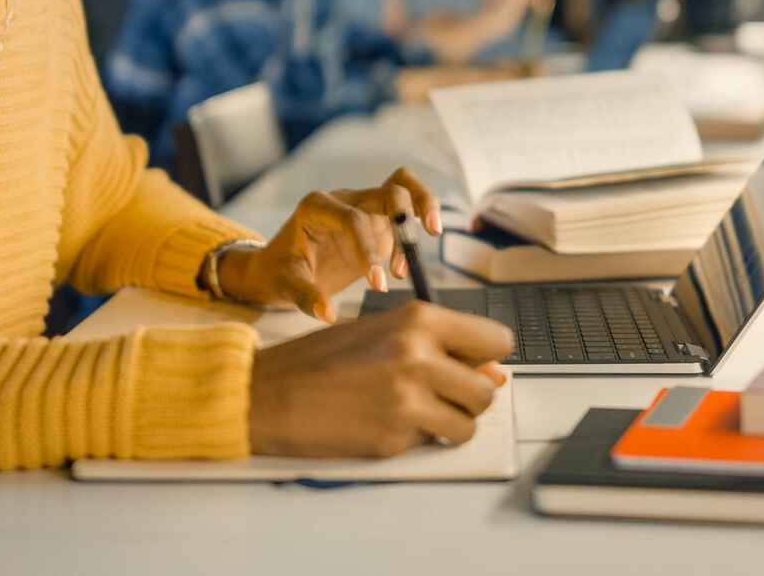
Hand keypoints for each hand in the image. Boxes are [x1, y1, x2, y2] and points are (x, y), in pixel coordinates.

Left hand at [220, 168, 441, 321]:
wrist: (279, 265)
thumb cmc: (280, 272)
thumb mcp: (285, 285)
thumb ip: (305, 297)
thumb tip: (328, 314)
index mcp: (316, 207)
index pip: (352, 219)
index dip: (368, 249)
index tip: (377, 284)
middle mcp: (343, 200)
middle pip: (388, 188)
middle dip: (408, 212)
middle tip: (425, 236)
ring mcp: (362, 206)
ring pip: (402, 187)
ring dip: (422, 206)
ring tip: (433, 234)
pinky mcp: (376, 219)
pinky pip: (405, 208)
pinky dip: (418, 221)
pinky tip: (408, 262)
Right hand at [249, 301, 513, 456]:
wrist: (267, 393)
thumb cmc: (321, 358)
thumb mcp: (383, 332)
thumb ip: (439, 346)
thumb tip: (494, 374)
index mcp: (419, 319)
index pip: (497, 339)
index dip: (487, 356)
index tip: (473, 365)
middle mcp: (419, 355)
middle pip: (486, 390)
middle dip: (467, 398)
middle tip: (436, 394)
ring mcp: (407, 400)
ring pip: (468, 425)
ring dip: (448, 424)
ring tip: (412, 411)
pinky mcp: (393, 439)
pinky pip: (430, 444)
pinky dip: (416, 440)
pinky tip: (383, 422)